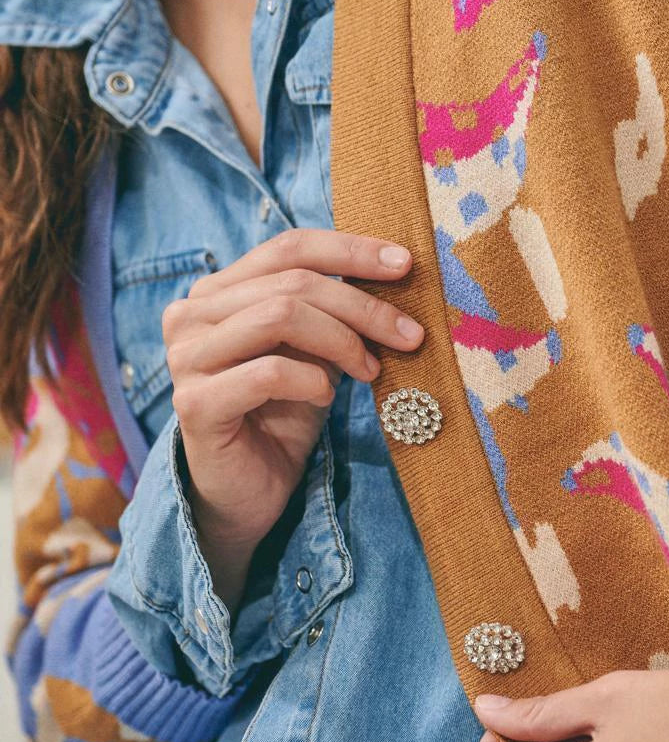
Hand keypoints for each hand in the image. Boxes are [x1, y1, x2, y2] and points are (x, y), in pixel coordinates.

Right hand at [162, 228, 423, 610]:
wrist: (248, 493)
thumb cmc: (282, 416)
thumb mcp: (312, 351)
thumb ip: (331, 309)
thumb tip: (391, 268)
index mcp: (216, 291)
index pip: (288, 248)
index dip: (350, 250)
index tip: (405, 263)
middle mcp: (190, 315)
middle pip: (292, 284)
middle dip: (361, 306)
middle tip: (409, 334)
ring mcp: (185, 358)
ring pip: (279, 317)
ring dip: (341, 341)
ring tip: (369, 370)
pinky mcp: (194, 404)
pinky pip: (269, 372)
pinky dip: (312, 381)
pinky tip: (325, 399)